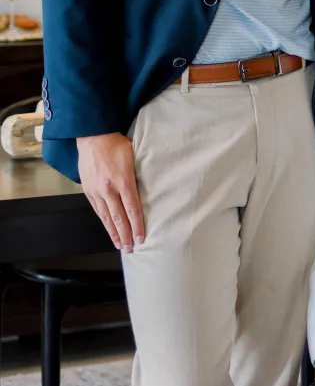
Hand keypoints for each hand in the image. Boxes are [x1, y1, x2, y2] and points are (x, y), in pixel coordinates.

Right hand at [77, 132, 144, 251]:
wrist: (92, 136)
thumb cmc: (116, 144)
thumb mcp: (135, 156)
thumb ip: (141, 174)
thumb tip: (153, 186)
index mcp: (123, 181)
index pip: (133, 209)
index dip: (138, 226)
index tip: (142, 238)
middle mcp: (109, 189)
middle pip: (119, 218)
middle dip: (125, 235)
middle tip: (130, 248)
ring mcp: (97, 191)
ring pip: (106, 217)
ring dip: (113, 233)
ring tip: (119, 245)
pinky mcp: (88, 190)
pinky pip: (97, 210)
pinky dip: (104, 222)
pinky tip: (109, 229)